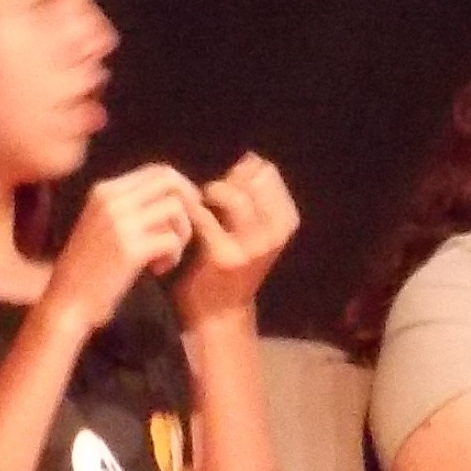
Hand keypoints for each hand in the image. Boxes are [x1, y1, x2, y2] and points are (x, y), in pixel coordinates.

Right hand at [46, 163, 206, 334]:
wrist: (66, 303)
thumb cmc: (89, 269)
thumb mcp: (103, 225)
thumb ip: (131, 206)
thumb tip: (177, 194)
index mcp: (104, 191)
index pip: (157, 170)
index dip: (181, 189)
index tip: (184, 214)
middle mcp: (110, 199)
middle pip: (170, 181)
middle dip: (188, 204)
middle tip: (183, 232)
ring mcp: (119, 223)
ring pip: (176, 209)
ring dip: (182, 234)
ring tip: (166, 256)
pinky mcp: (129, 249)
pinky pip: (172, 240)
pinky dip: (174, 256)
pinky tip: (158, 270)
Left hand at [178, 152, 299, 322]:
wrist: (219, 312)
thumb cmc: (234, 263)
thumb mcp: (258, 229)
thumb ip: (256, 197)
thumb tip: (251, 159)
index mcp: (286, 221)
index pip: (267, 173)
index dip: (242, 171)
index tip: (227, 183)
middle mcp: (276, 233)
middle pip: (252, 180)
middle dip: (227, 180)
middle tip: (211, 196)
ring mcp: (252, 246)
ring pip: (234, 194)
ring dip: (212, 193)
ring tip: (200, 204)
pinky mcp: (223, 254)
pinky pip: (204, 215)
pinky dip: (191, 209)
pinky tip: (184, 215)